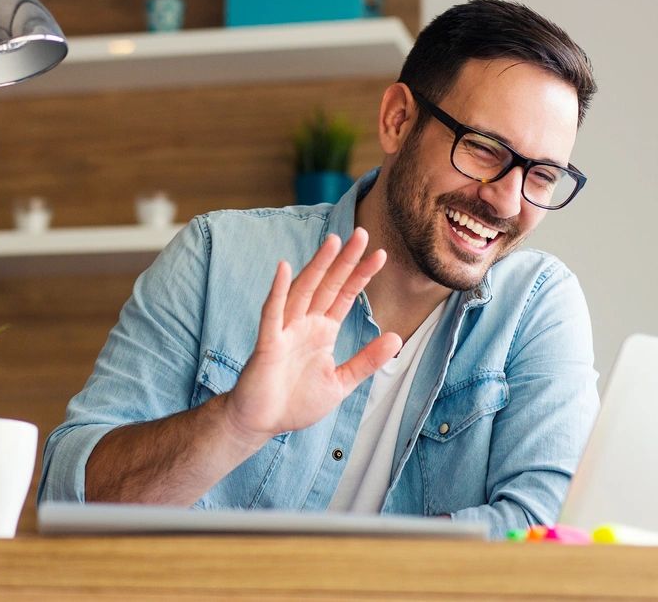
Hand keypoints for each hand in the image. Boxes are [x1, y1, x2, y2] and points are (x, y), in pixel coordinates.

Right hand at [222, 228, 400, 445]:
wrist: (261, 423)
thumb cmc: (296, 402)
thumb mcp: (341, 382)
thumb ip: (366, 360)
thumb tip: (396, 337)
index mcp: (322, 331)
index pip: (345, 296)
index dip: (361, 275)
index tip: (381, 255)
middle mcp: (304, 324)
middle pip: (327, 285)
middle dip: (344, 260)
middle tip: (362, 234)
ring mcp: (285, 330)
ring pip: (303, 291)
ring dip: (317, 267)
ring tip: (333, 242)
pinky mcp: (268, 343)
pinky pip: (272, 313)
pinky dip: (278, 291)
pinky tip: (283, 269)